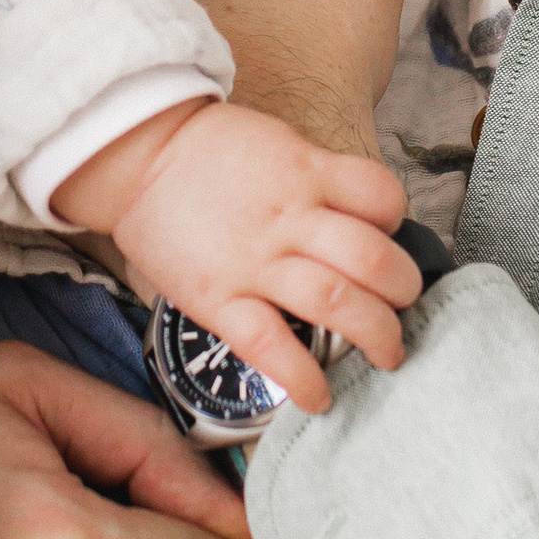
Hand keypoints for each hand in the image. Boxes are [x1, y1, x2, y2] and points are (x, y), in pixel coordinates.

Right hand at [54, 96, 415, 412]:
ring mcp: (254, 261)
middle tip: (403, 304)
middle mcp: (290, 217)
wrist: (134, 156)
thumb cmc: (205, 150)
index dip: (397, 221)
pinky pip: (271, 345)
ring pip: (336, 301)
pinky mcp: (218, 299)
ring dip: (375, 333)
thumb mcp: (275, 142)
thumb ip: (316, 176)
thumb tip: (353, 213)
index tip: (390, 237)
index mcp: (306, 172)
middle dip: (403, 288)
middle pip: (372, 258)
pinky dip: (303, 376)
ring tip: (387, 352)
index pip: (381, 197)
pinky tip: (319, 396)